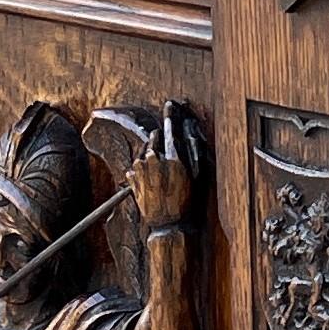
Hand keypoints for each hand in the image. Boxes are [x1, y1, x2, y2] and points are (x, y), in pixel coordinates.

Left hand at [126, 101, 200, 231]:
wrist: (167, 224)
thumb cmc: (185, 201)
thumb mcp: (196, 175)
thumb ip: (193, 149)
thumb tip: (190, 128)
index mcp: (173, 158)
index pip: (171, 128)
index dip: (171, 115)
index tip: (170, 105)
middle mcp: (155, 160)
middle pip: (154, 138)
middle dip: (160, 141)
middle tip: (167, 157)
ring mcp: (141, 169)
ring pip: (145, 154)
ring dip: (151, 160)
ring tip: (160, 178)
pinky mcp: (132, 177)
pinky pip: (136, 167)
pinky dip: (143, 171)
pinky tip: (152, 184)